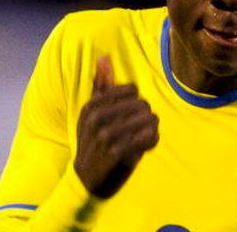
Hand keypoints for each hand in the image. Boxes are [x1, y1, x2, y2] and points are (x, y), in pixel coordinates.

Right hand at [74, 56, 158, 197]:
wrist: (84, 178)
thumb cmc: (92, 140)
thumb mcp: (91, 113)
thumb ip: (100, 85)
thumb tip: (104, 57)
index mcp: (92, 105)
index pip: (132, 90)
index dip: (136, 102)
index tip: (130, 115)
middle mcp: (97, 118)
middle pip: (143, 104)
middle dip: (146, 116)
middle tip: (141, 128)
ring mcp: (107, 135)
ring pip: (149, 119)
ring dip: (151, 129)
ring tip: (144, 136)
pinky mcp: (118, 152)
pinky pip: (150, 137)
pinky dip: (152, 141)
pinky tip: (145, 146)